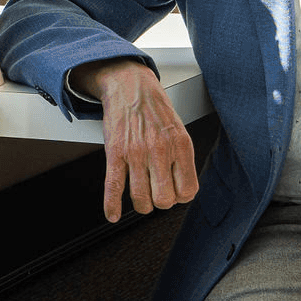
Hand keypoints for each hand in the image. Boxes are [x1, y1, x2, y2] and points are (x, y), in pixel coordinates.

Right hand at [73, 57, 198, 222]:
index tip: (176, 194)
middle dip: (161, 203)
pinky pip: (114, 186)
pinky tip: (113, 214)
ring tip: (142, 201)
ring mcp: (136, 152)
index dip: (181, 197)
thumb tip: (183, 190)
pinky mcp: (115, 152)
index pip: (188, 190)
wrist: (130, 86)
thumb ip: (182, 159)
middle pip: (164, 199)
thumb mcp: (179, 131)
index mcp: (180, 145)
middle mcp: (159, 150)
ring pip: (141, 198)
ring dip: (142, 206)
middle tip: (158, 196)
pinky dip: (112, 205)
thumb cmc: (155, 109)